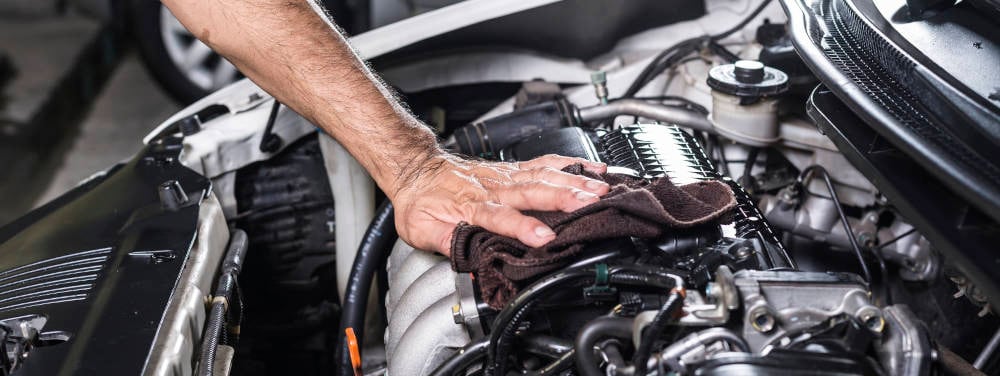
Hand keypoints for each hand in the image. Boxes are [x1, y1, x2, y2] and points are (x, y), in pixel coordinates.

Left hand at [390, 153, 609, 255]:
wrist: (417, 168)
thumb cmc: (421, 201)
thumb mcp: (421, 229)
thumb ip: (446, 243)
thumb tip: (468, 261)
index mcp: (472, 205)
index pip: (500, 217)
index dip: (522, 227)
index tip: (544, 238)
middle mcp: (494, 187)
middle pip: (532, 191)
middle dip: (563, 197)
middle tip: (591, 203)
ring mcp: (506, 175)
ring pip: (544, 175)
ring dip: (574, 181)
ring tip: (601, 187)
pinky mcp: (514, 169)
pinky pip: (546, 163)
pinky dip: (571, 164)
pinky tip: (594, 167)